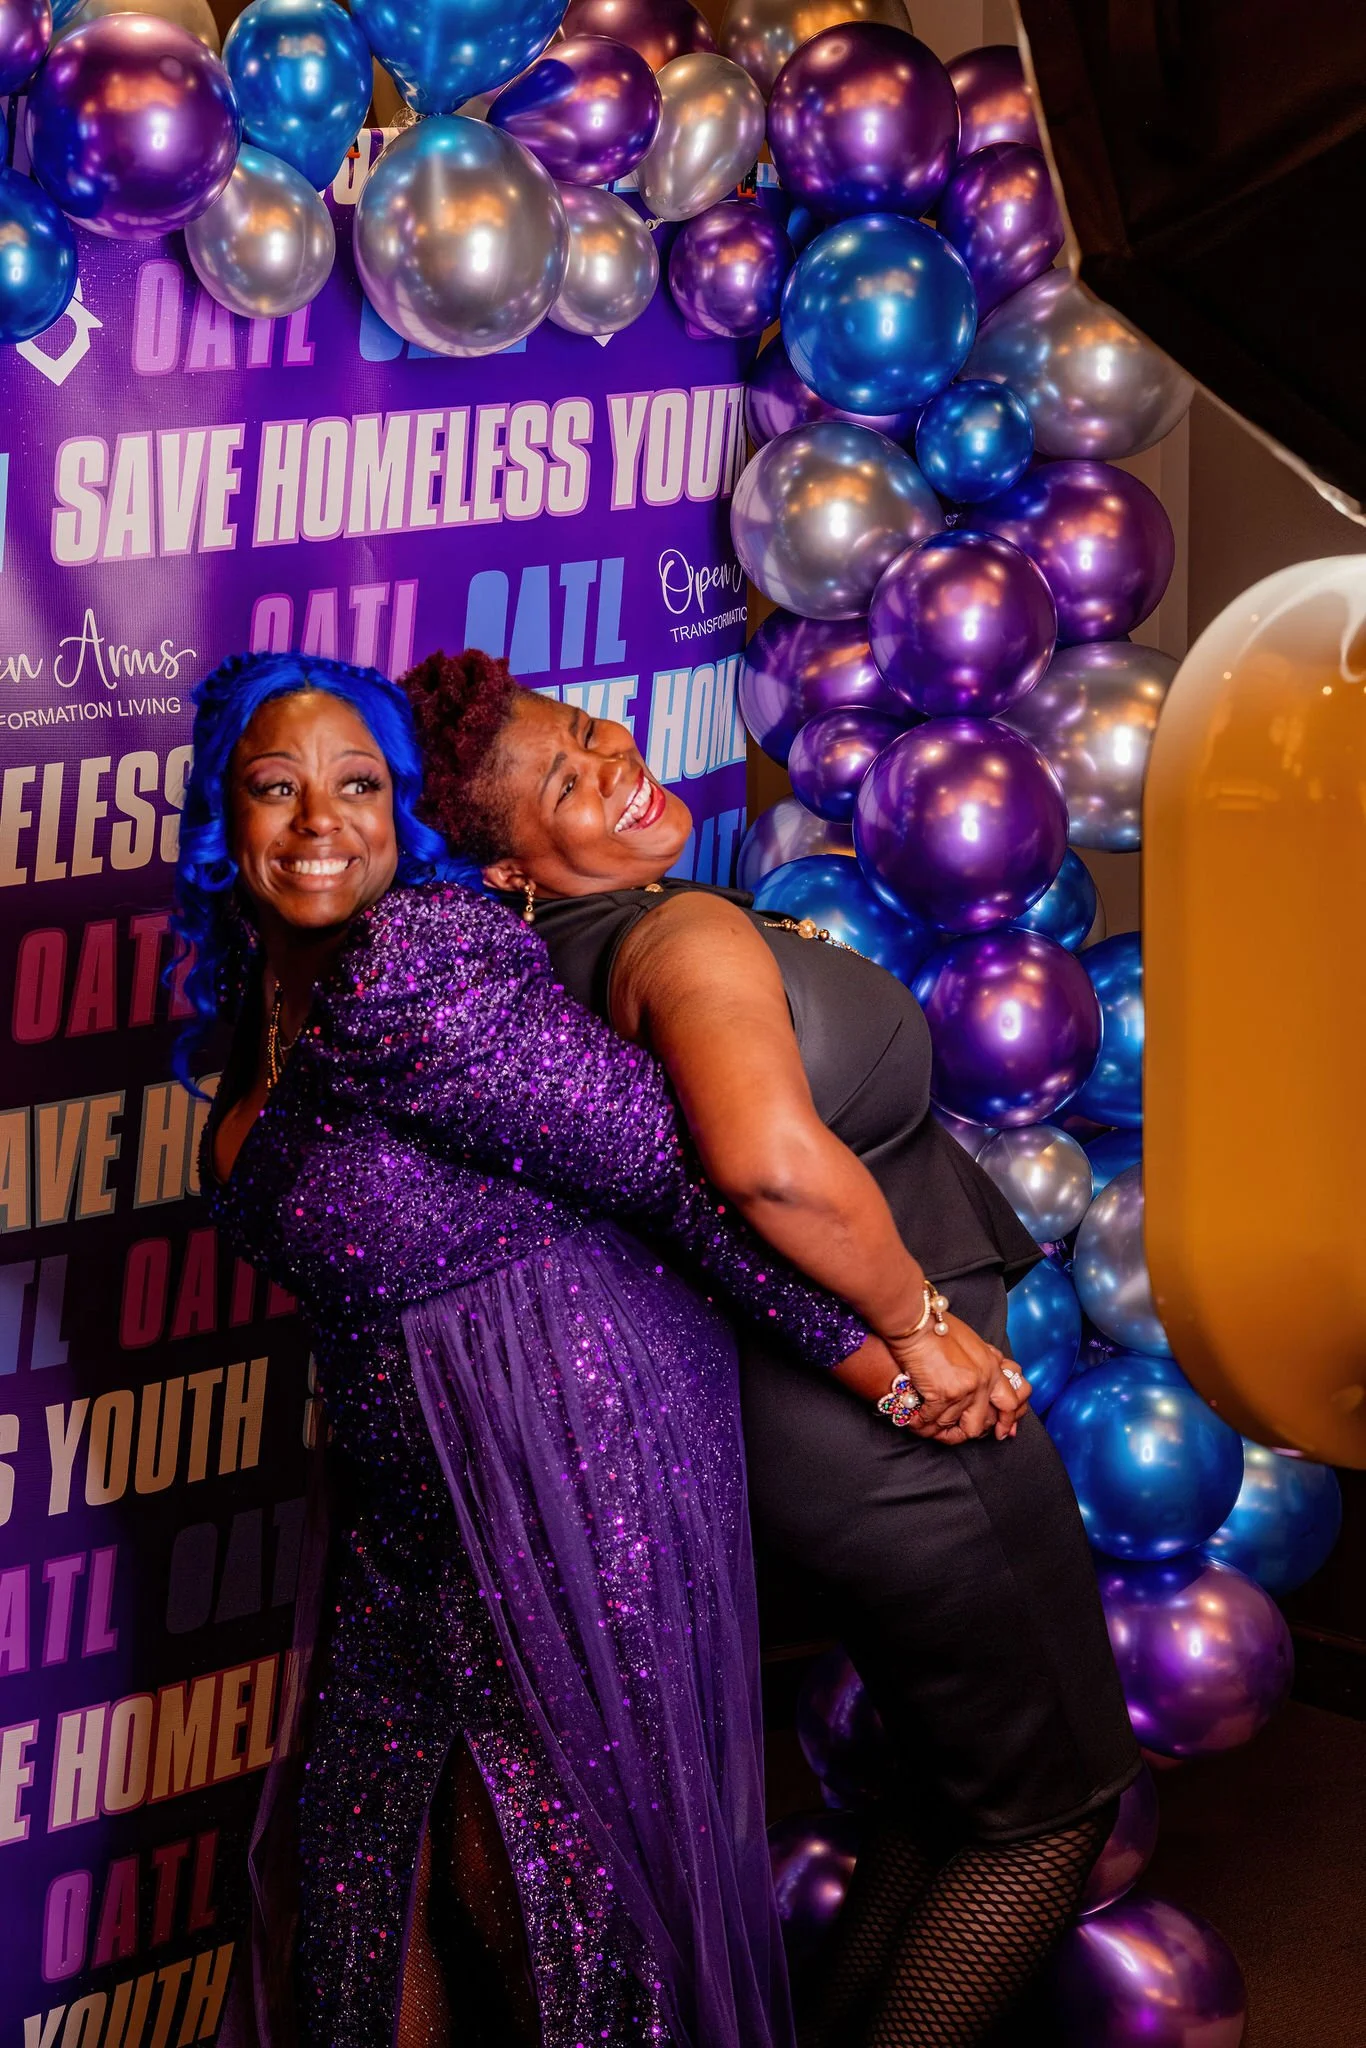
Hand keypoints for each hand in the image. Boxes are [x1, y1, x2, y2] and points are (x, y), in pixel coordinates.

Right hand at [831, 1327, 1029, 1442]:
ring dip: (936, 1426)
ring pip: (951, 1423)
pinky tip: (914, 1419)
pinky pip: (931, 1419)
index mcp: (992, 1367)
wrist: (917, 1323)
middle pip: (980, 1424)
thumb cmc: (938, 1327)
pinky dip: (920, 1422)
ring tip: (925, 1425)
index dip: (1007, 1422)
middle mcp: (983, 1381)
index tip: (1002, 1433)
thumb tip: (1000, 1370)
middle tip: (953, 1434)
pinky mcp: (943, 1395)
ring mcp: (964, 1390)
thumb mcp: (973, 1341)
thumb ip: (987, 1359)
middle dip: (965, 1433)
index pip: (1010, 1403)